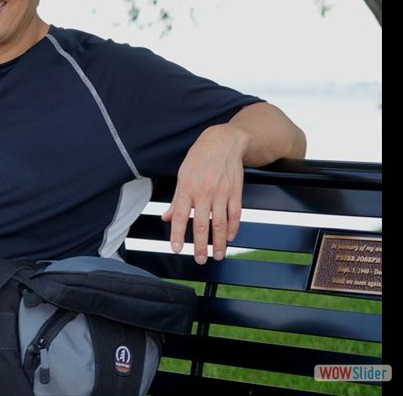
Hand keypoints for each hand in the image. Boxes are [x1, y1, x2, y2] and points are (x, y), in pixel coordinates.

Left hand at [161, 124, 245, 263]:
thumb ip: (176, 200)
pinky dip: (233, 228)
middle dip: (200, 246)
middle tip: (200, 260)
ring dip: (219, 243)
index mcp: (188, 189)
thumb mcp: (183, 175)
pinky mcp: (235, 192)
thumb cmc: (200, 158)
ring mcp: (221, 193)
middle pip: (201, 225)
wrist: (224, 142)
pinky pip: (235, 214)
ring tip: (217, 255)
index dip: (177, 235)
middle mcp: (204, 193)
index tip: (176, 249)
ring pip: (220, 224)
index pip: (180, 217)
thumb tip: (167, 217)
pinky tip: (230, 238)